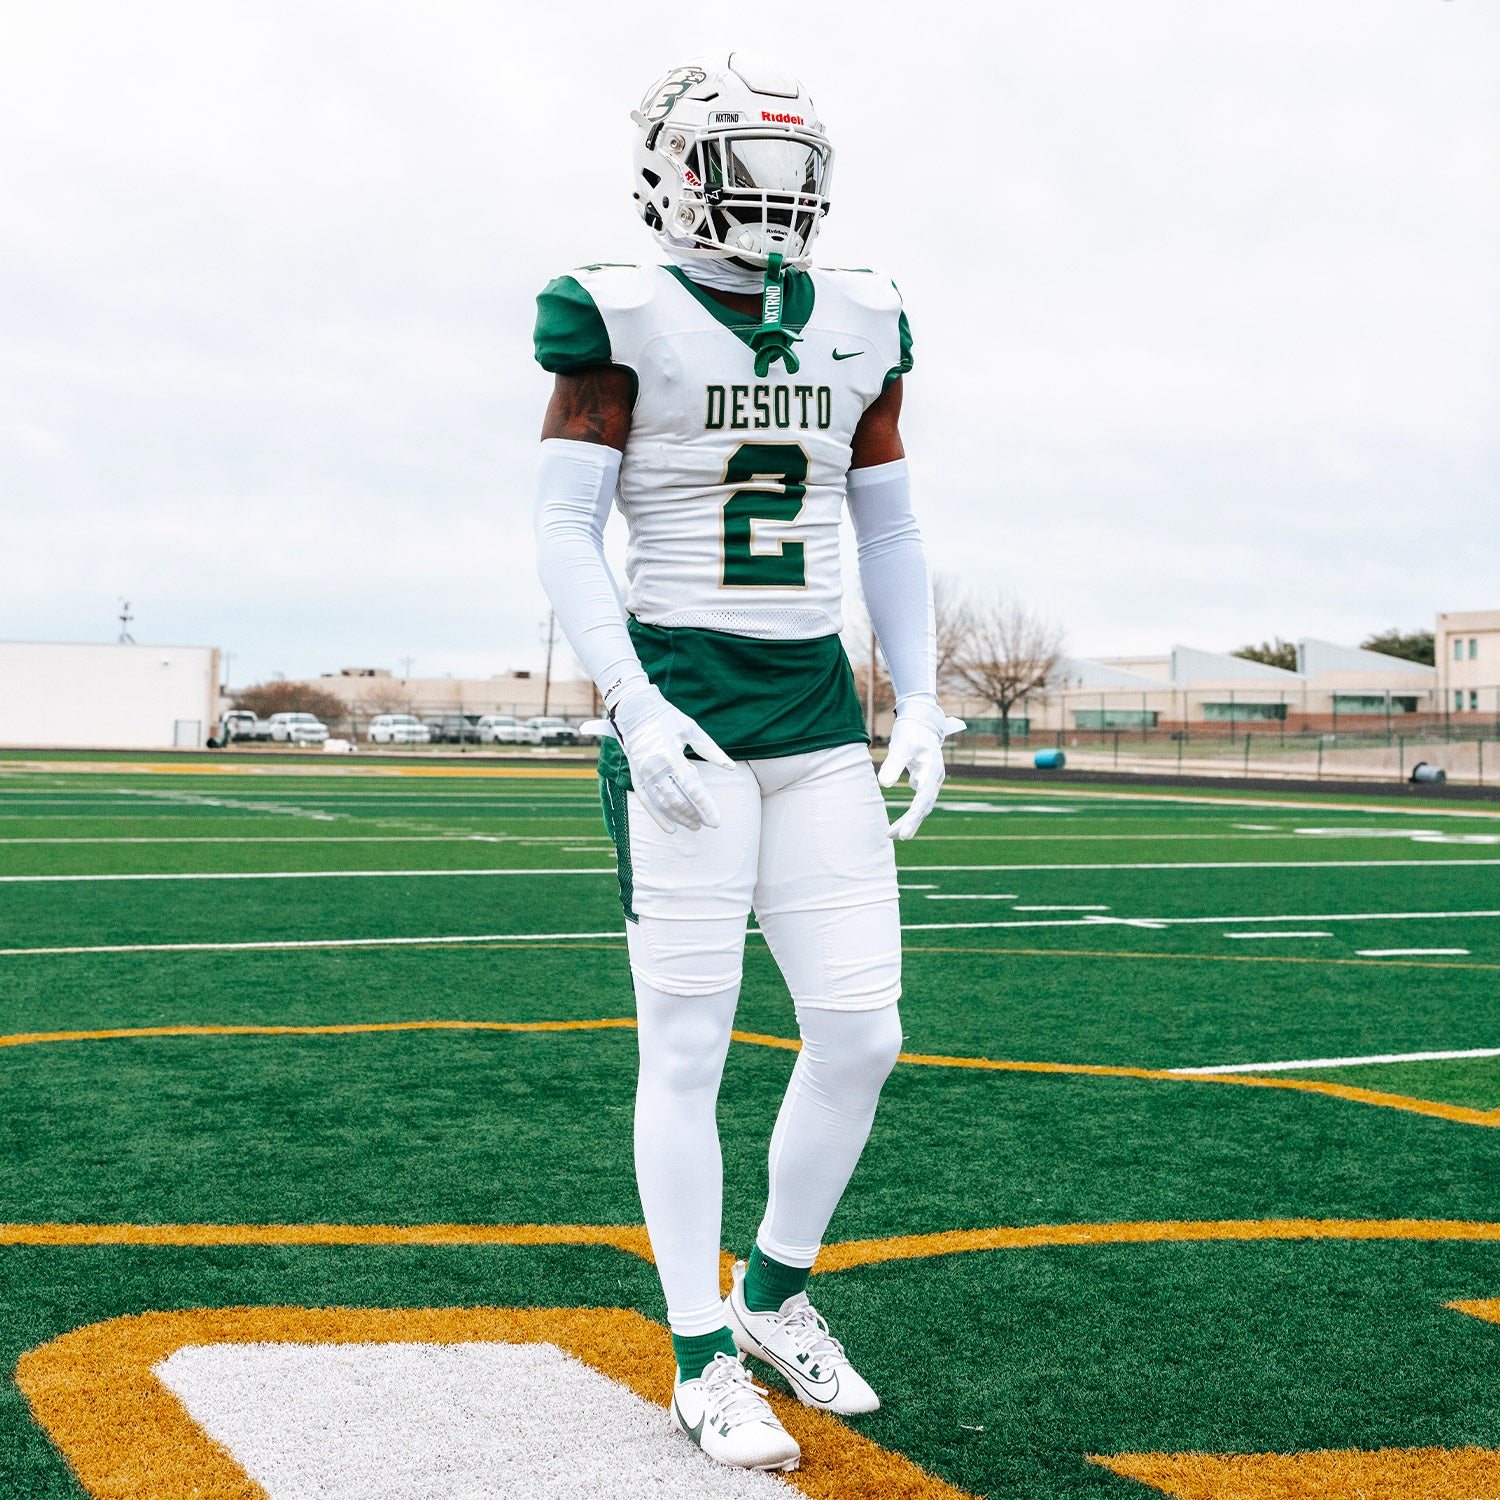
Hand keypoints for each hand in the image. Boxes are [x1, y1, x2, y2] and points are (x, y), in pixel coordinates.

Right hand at [600, 685, 732, 833]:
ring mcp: (643, 774)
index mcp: (670, 755)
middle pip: (677, 800)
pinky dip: (658, 817)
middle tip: (708, 824)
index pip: (692, 788)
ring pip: (663, 804)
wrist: (635, 710)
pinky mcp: (636, 776)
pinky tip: (671, 829)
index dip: (705, 807)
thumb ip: (711, 750)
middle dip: (694, 815)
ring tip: (695, 826)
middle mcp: (654, 768)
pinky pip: (647, 801)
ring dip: (679, 818)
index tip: (716, 822)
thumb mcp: (692, 730)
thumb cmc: (668, 718)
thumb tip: (731, 767)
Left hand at [877, 699, 965, 840]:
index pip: (923, 801)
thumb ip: (893, 765)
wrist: (921, 718)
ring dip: (909, 820)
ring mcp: (931, 779)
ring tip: (891, 834)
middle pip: (924, 807)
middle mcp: (935, 778)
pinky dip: (910, 812)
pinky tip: (900, 822)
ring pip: (922, 805)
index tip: (903, 834)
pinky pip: (919, 800)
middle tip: (893, 837)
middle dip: (910, 823)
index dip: (913, 818)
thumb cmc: (910, 731)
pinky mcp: (925, 778)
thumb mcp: (900, 746)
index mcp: (932, 771)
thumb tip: (884, 785)